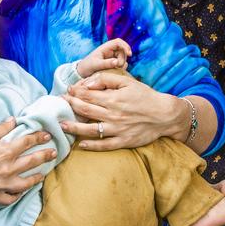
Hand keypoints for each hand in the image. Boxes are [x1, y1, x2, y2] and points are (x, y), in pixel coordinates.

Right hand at [0, 119, 55, 204]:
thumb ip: (1, 128)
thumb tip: (13, 120)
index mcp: (5, 152)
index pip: (27, 143)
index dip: (38, 137)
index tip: (47, 135)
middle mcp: (7, 169)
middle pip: (31, 162)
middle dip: (44, 156)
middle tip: (54, 153)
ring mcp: (2, 184)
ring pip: (25, 184)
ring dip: (36, 178)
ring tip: (42, 175)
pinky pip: (10, 198)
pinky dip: (17, 196)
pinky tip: (21, 192)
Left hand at [61, 72, 179, 149]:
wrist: (164, 115)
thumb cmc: (145, 96)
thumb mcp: (128, 82)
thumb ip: (107, 79)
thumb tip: (89, 83)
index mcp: (114, 99)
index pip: (88, 95)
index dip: (75, 93)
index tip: (67, 91)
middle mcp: (113, 115)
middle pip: (85, 111)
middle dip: (70, 106)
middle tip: (60, 104)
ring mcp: (117, 130)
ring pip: (90, 130)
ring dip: (74, 127)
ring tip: (62, 126)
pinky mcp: (123, 142)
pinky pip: (104, 145)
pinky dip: (91, 146)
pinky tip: (81, 144)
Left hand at [76, 38, 131, 77]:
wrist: (82, 73)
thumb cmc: (87, 66)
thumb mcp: (95, 65)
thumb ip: (106, 63)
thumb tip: (117, 62)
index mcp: (105, 47)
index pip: (118, 42)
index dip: (125, 46)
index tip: (130, 54)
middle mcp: (110, 51)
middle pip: (123, 51)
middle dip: (123, 59)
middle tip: (118, 66)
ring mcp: (113, 58)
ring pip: (123, 59)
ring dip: (122, 64)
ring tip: (114, 71)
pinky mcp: (114, 64)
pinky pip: (121, 65)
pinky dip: (121, 68)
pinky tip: (115, 73)